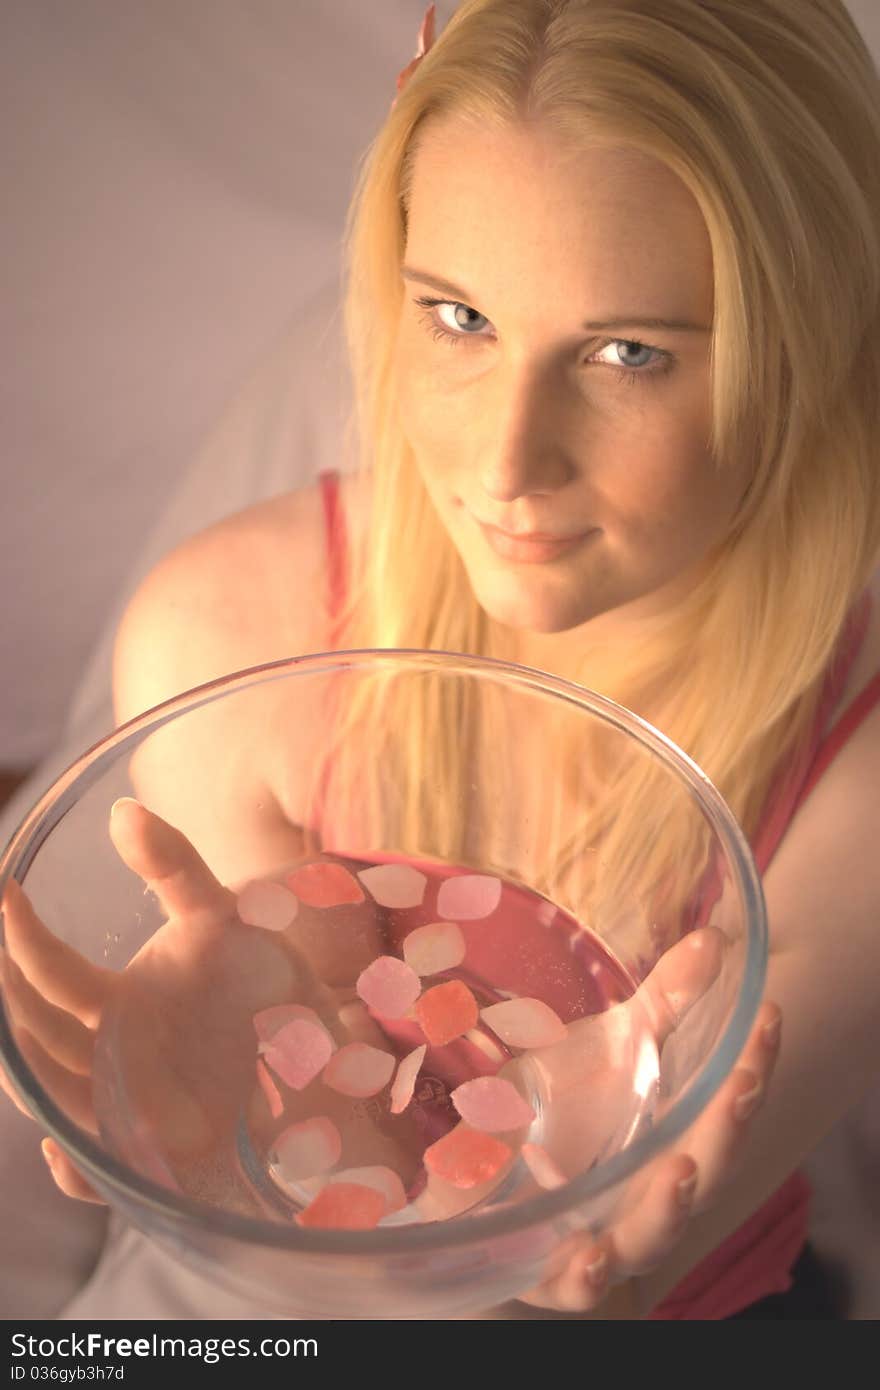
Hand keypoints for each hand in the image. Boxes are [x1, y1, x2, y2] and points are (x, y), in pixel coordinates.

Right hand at [0, 799, 411, 1205]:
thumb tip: (121, 809)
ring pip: (56, 1100)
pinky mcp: (159, 1160)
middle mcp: (108, 1056)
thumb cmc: (267, 986)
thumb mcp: (228, 920)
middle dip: (13, 1002)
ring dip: (32, 1081)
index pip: (52, 972)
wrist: (321, 1059)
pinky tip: (65, 1149)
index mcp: (116, 1001)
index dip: (22, 936)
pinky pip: (102, 1174)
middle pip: (39, 1036)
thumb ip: (176, 866)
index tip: (4, 889)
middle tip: (2, 958)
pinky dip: (75, 1170)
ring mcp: (128, 1110)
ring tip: (21, 1052)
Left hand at [508, 929, 781, 1314]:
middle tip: (744, 1084)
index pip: (726, 1109)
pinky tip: (590, 1254)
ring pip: (649, 1236)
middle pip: (702, 1170)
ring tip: (680, 1171)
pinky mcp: (546, 1267)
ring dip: (668, 1207)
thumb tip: (714, 939)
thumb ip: (664, 1002)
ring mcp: (602, 1235)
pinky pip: (573, 1284)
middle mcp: (648, 1197)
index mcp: (674, 1144)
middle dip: (726, 1129)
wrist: (480, 1180)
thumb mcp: (609, 1050)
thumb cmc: (560, 1114)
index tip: (768, 1017)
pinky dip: (586, 1273)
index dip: (754, 1068)